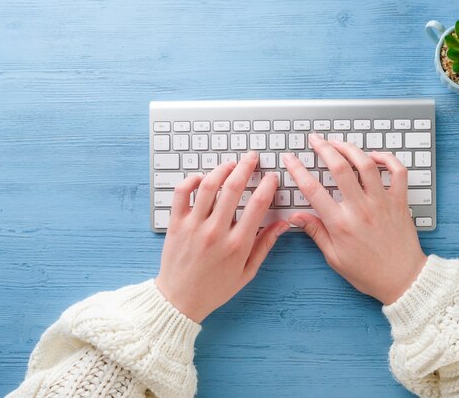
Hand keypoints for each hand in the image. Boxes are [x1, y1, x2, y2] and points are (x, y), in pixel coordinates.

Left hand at [156, 152, 288, 322]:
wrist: (180, 300)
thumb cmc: (215, 288)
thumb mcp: (247, 272)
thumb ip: (265, 245)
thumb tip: (283, 224)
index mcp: (237, 244)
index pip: (258, 204)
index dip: (268, 185)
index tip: (271, 177)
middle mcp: (216, 232)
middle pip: (234, 188)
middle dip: (246, 167)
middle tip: (252, 158)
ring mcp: (194, 226)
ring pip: (209, 186)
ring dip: (222, 169)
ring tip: (231, 163)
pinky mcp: (176, 224)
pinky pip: (182, 193)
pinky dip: (191, 180)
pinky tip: (202, 177)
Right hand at [284, 134, 426, 304]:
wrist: (402, 280)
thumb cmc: (368, 273)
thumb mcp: (334, 258)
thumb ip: (316, 232)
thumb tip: (296, 216)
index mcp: (340, 223)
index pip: (312, 189)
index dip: (297, 169)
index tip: (290, 158)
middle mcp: (360, 209)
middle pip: (339, 168)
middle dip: (323, 148)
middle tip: (315, 139)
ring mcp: (382, 202)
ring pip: (365, 164)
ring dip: (350, 148)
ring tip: (338, 142)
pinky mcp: (399, 201)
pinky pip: (397, 171)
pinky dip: (386, 158)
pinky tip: (373, 155)